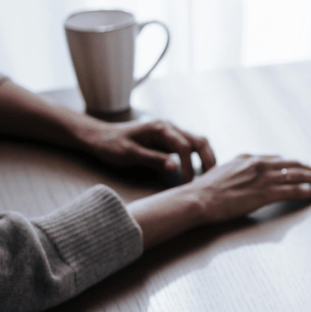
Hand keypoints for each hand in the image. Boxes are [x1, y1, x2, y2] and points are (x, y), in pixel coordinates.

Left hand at [79, 119, 216, 181]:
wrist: (99, 136)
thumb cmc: (110, 145)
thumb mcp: (128, 154)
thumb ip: (152, 159)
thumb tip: (175, 168)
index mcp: (160, 128)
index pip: (184, 147)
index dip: (189, 166)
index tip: (188, 184)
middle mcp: (170, 127)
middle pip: (199, 141)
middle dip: (208, 160)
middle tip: (211, 180)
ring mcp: (171, 132)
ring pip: (199, 142)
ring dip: (207, 158)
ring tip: (209, 177)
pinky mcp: (170, 140)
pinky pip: (191, 147)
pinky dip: (199, 158)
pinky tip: (200, 171)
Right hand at [129, 154, 310, 249]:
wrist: (198, 200)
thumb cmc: (204, 192)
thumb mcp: (221, 174)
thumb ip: (236, 173)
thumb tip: (241, 179)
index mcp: (247, 158)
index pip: (277, 160)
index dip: (292, 164)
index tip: (302, 167)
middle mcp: (259, 164)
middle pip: (292, 164)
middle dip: (309, 168)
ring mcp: (264, 177)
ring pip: (298, 176)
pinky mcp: (267, 193)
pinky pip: (295, 190)